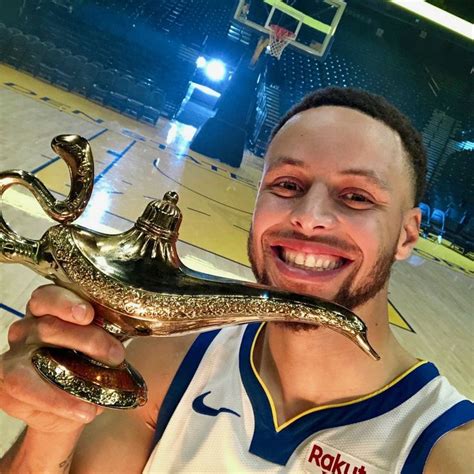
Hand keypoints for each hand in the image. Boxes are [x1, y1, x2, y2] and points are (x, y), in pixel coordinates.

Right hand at [0, 285, 124, 433]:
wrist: (69, 404)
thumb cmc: (85, 362)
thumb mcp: (99, 342)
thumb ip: (107, 332)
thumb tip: (131, 335)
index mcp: (47, 310)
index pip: (47, 297)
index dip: (66, 303)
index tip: (88, 314)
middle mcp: (26, 329)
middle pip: (48, 327)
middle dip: (87, 340)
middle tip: (116, 355)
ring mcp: (13, 357)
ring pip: (34, 361)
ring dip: (71, 377)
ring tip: (100, 392)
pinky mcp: (6, 388)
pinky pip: (29, 393)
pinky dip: (61, 403)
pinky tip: (84, 409)